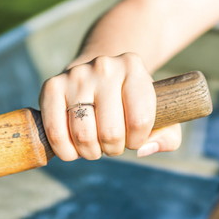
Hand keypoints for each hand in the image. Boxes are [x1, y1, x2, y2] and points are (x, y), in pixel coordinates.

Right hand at [39, 52, 181, 160]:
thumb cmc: (131, 101)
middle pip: (110, 131)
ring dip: (90, 152)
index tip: (134, 138)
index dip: (137, 140)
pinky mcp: (51, 86)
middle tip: (112, 144)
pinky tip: (73, 149)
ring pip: (83, 135)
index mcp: (134, 67)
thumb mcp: (159, 112)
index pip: (140, 120)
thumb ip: (167, 136)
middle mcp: (104, 66)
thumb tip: (143, 150)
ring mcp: (76, 75)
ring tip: (94, 145)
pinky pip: (56, 132)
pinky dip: (66, 151)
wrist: (98, 73)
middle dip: (113, 149)